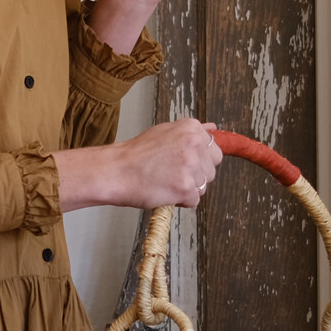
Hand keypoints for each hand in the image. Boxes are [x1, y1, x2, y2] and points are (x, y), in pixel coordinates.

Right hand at [53, 120, 222, 211]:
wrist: (115, 170)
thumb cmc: (135, 154)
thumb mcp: (164, 132)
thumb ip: (191, 132)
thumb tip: (213, 128)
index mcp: (191, 128)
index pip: (214, 150)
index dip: (200, 161)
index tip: (186, 164)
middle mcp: (194, 144)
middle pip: (212, 170)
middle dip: (196, 176)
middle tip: (171, 173)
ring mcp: (191, 166)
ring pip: (204, 186)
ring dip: (187, 189)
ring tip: (165, 182)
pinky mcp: (185, 187)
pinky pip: (194, 200)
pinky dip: (180, 201)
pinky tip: (164, 191)